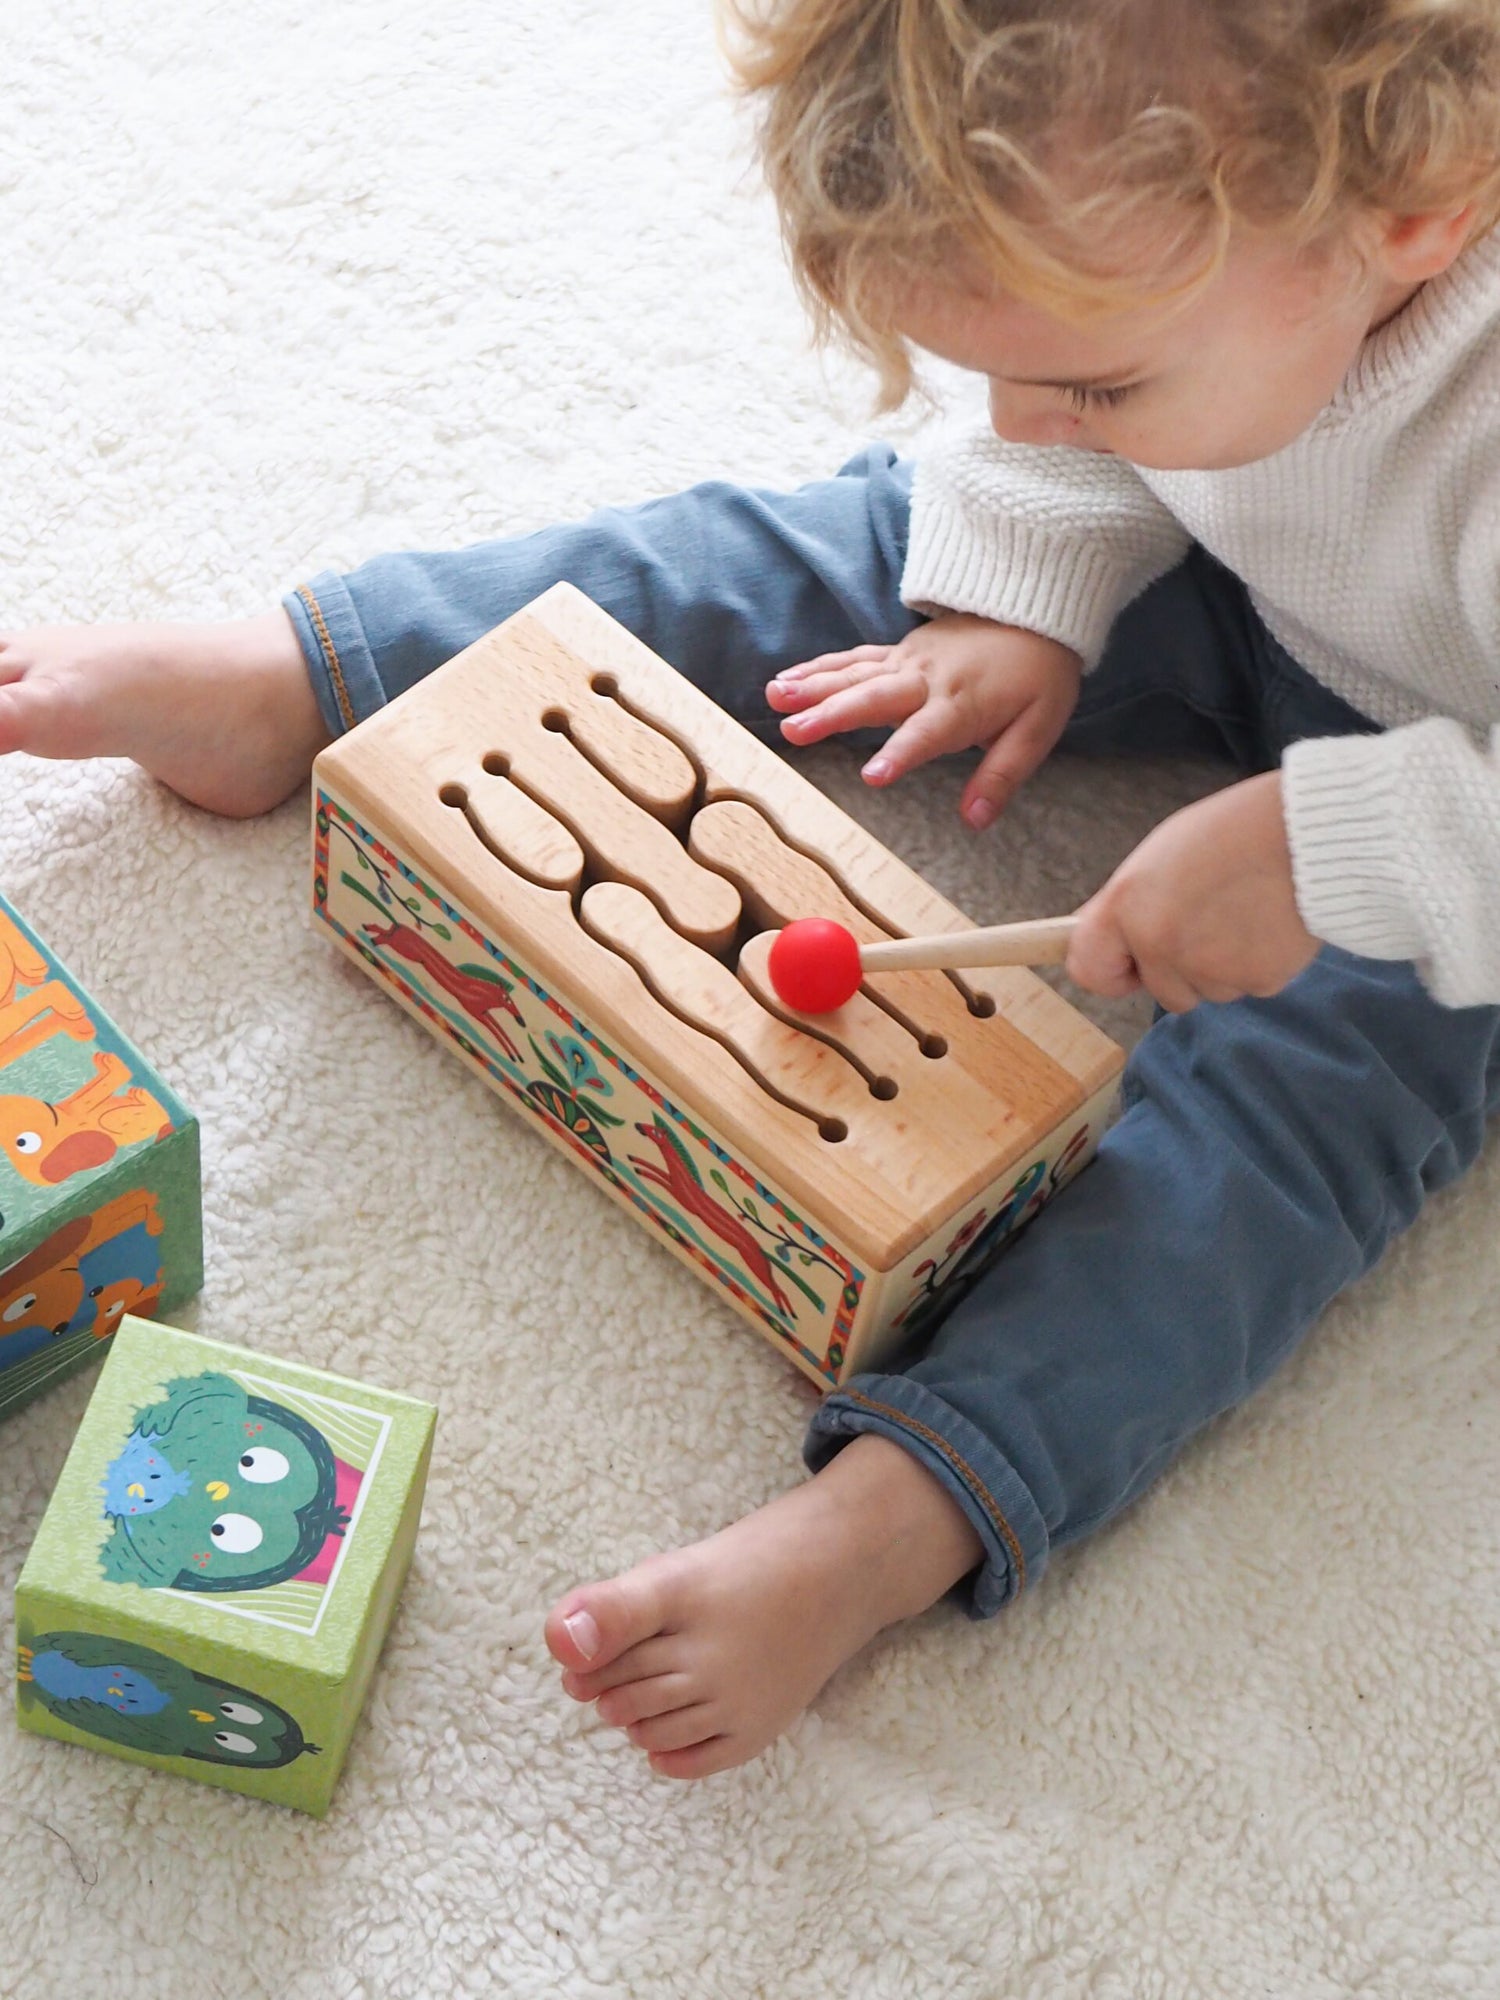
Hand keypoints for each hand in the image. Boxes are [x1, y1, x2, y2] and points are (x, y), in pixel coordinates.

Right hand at [766, 614, 1081, 828]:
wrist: (1035, 610)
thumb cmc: (1038, 676)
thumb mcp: (1037, 729)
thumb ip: (1002, 776)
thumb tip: (975, 820)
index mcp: (963, 705)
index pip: (927, 733)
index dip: (900, 753)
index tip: (872, 777)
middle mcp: (928, 681)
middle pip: (875, 698)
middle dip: (833, 715)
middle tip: (795, 732)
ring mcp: (908, 662)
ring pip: (855, 674)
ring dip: (813, 687)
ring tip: (775, 698)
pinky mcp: (898, 652)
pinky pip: (853, 659)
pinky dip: (819, 668)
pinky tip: (787, 680)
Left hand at [1066, 772, 1319, 1011]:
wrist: (1307, 831)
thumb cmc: (1232, 832)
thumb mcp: (1160, 854)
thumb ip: (1129, 903)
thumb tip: (1107, 938)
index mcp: (1127, 906)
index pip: (1089, 969)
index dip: (1112, 971)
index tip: (1128, 968)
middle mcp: (1161, 944)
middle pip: (1162, 991)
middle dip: (1182, 968)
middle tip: (1211, 920)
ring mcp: (1209, 967)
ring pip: (1209, 991)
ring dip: (1223, 966)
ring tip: (1244, 912)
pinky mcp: (1257, 980)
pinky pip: (1249, 986)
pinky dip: (1259, 964)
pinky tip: (1270, 923)